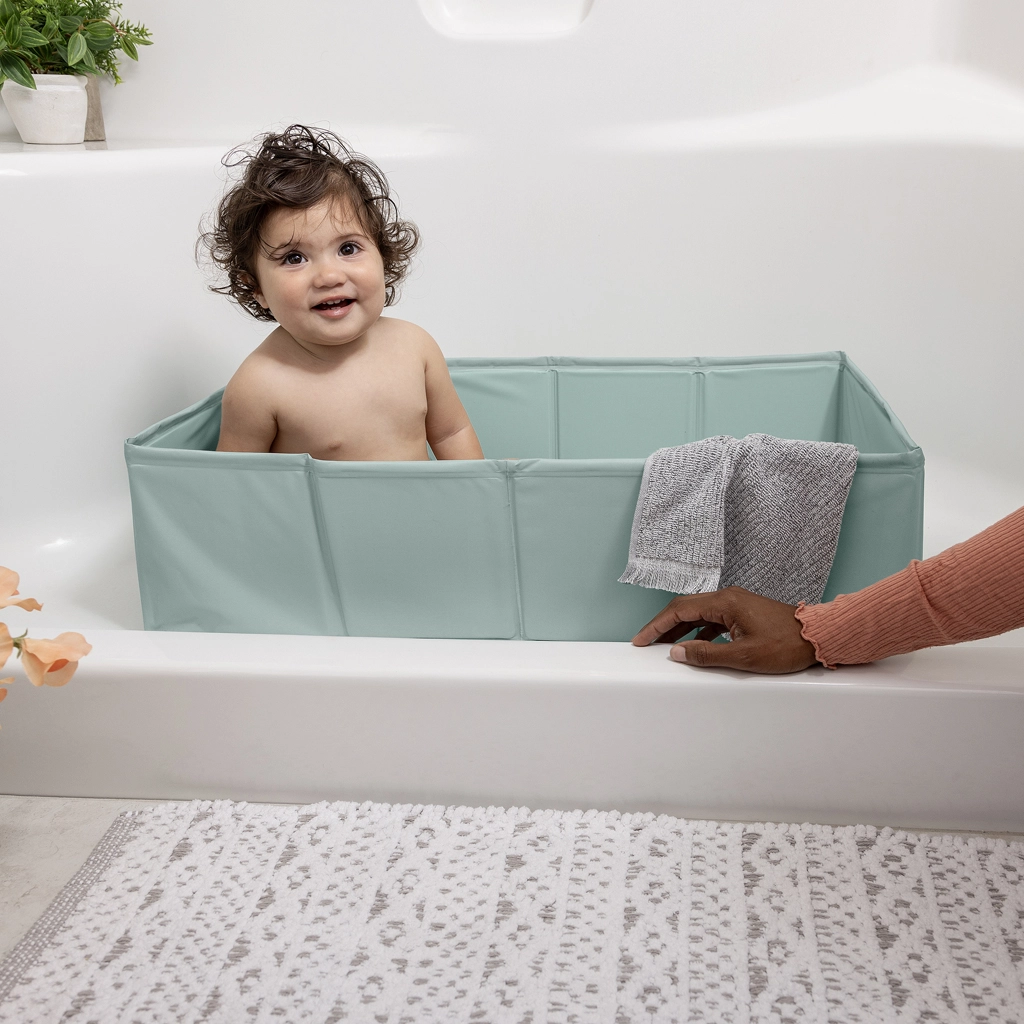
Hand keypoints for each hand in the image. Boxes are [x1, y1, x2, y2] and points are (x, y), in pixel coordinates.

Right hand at [631, 586, 819, 673]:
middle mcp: (728, 597)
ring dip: (679, 629)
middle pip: (685, 608)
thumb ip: (708, 654)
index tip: (641, 639)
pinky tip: (694, 645)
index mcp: (725, 602)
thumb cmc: (788, 644)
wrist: (820, 635)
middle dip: (662, 626)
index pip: (679, 610)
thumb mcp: (745, 655)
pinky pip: (712, 619)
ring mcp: (736, 603)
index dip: (656, 625)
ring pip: (698, 614)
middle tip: (645, 642)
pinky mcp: (743, 611)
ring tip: (665, 647)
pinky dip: (697, 631)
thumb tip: (677, 653)